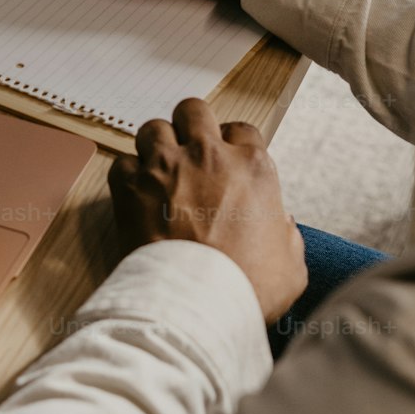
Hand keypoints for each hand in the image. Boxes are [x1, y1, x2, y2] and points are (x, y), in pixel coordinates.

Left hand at [108, 98, 306, 323]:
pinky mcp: (131, 187)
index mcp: (251, 166)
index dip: (232, 145)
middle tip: (188, 151)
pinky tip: (135, 194)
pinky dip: (127, 176)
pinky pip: (123, 163)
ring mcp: (166, 167)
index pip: (242, 129)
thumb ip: (286, 234)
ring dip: (155, 145)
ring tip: (158, 170)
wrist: (199, 304)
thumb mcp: (291, 264)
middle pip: (194, 110)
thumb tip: (280, 224)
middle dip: (190, 125)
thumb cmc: (248, 287)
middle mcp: (208, 156)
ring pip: (153, 127)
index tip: (227, 164)